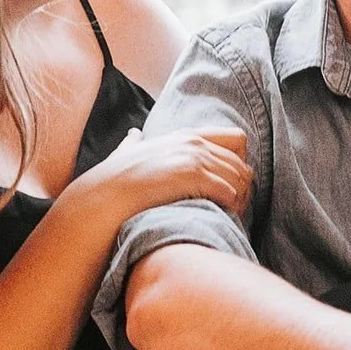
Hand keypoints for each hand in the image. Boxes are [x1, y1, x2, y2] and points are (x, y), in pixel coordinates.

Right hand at [85, 126, 252, 222]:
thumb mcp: (128, 152)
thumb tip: (133, 135)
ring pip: (240, 177)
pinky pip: (230, 190)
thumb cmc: (115, 179)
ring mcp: (193, 156)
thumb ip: (134, 143)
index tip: (232, 182)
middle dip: (244, 185)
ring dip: (240, 198)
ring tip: (232, 213)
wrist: (106, 195)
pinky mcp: (192, 175)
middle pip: (242, 161)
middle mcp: (194, 142)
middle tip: (237, 205)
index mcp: (186, 135)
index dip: (240, 161)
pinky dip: (231, 205)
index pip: (237, 138)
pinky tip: (223, 214)